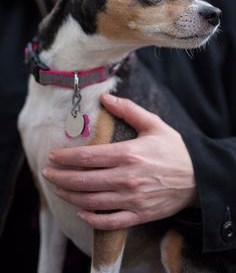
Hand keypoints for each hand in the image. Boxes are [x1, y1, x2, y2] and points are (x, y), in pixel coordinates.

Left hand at [42, 94, 196, 229]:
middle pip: (83, 180)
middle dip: (60, 177)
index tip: (52, 157)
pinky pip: (110, 221)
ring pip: (91, 201)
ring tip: (58, 189)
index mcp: (128, 154)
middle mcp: (126, 178)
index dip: (66, 158)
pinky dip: (93, 219)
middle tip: (46, 173)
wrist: (198, 177)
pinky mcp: (139, 214)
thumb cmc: (174, 150)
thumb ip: (128, 110)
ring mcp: (132, 199)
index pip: (87, 157)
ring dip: (70, 196)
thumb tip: (105, 97)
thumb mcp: (153, 124)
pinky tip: (82, 212)